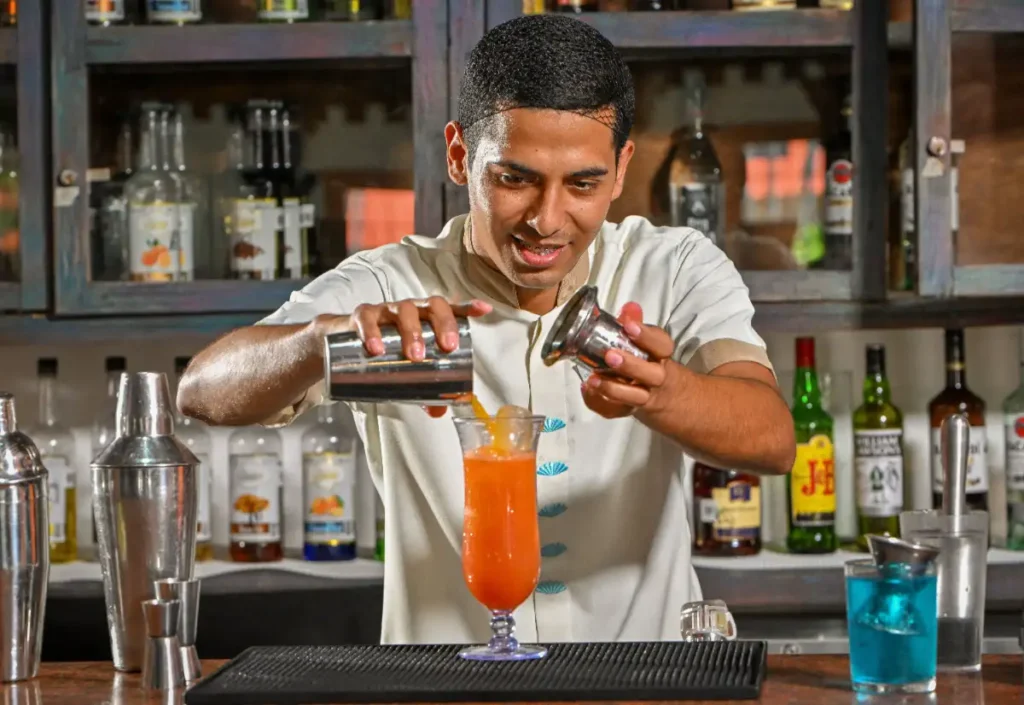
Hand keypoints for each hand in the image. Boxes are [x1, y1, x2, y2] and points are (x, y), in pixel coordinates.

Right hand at [348, 296, 492, 418]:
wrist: (340, 344)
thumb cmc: (385, 351)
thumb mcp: (405, 369)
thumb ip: (423, 389)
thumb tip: (439, 412)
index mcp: (426, 319)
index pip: (449, 308)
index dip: (467, 307)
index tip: (484, 310)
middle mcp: (410, 309)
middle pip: (431, 306)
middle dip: (442, 324)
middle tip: (446, 348)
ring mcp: (386, 310)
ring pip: (403, 310)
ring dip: (411, 331)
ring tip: (414, 356)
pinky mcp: (361, 316)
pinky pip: (367, 318)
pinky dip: (371, 331)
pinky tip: (375, 347)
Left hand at [580, 302, 679, 419]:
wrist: (668, 397)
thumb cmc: (650, 362)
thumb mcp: (646, 342)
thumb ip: (635, 324)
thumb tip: (629, 307)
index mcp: (661, 356)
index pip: (662, 345)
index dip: (647, 336)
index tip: (629, 326)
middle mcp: (657, 377)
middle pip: (652, 375)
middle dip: (631, 365)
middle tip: (610, 356)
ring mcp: (646, 397)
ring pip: (635, 397)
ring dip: (613, 389)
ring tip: (592, 379)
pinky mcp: (630, 410)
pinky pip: (616, 411)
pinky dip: (600, 403)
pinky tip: (587, 390)